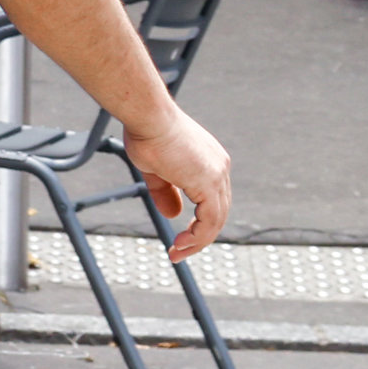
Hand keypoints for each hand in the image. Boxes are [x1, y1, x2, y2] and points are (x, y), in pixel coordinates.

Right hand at [122, 98, 234, 257]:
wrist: (147, 115)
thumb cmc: (147, 132)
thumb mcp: (156, 169)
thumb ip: (167, 192)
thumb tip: (174, 214)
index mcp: (211, 161)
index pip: (212, 199)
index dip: (198, 220)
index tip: (180, 236)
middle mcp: (220, 167)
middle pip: (218, 212)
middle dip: (199, 235)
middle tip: (178, 251)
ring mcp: (217, 175)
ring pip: (216, 220)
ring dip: (197, 241)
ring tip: (177, 253)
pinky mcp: (208, 182)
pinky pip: (209, 220)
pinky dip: (197, 237)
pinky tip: (180, 244)